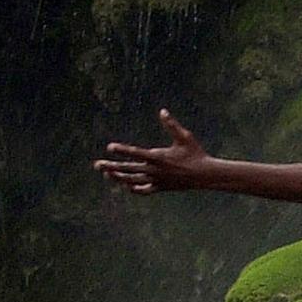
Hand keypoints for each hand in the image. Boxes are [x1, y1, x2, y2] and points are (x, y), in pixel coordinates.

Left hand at [94, 109, 209, 194]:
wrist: (205, 175)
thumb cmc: (196, 153)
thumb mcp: (185, 137)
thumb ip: (172, 125)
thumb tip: (162, 111)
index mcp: (159, 157)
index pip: (136, 153)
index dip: (123, 150)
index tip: (110, 147)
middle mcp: (155, 170)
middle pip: (129, 168)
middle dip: (112, 166)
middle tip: (96, 164)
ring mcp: (157, 180)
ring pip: (133, 181)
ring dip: (118, 177)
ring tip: (106, 173)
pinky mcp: (161, 188)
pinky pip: (144, 190)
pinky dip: (133, 189)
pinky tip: (125, 185)